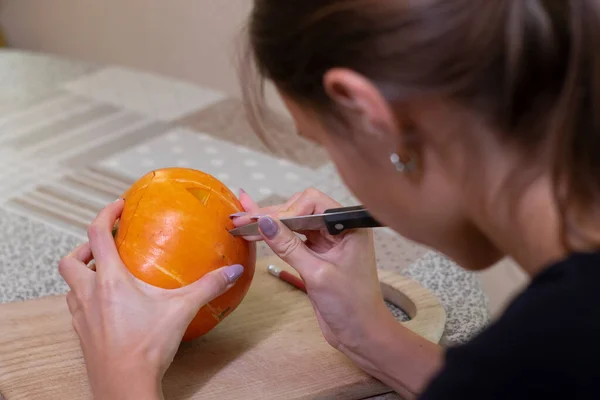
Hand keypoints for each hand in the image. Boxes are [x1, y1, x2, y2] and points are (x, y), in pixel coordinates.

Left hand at [59, 199, 243, 399]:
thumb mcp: (181, 310)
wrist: (124, 385)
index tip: (117, 206)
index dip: (104, 214)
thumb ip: (208, 286)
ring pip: (70, 285)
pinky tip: (108, 305)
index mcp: (110, 281)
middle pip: (70, 260)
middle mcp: (89, 294)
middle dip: (84, 247)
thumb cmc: (146, 347)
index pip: (96, 234)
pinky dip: (86, 297)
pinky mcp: (82, 333)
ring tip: (105, 273)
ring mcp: (81, 316)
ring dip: (83, 273)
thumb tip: (232, 270)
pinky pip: (76, 307)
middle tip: (104, 245)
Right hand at [233, 189, 391, 351]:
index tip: (266, 226)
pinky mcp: (317, 254)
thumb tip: (264, 223)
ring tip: (242, 224)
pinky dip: (276, 236)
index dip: (287, 211)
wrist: (361, 334)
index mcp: (348, 226)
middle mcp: (339, 228)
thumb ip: (289, 246)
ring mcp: (327, 241)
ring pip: (294, 223)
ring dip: (270, 224)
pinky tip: (256, 229)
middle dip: (272, 215)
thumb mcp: (317, 274)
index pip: (312, 202)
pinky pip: (294, 238)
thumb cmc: (351, 306)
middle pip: (300, 209)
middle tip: (242, 220)